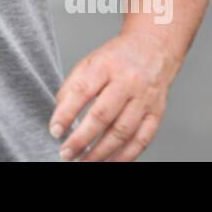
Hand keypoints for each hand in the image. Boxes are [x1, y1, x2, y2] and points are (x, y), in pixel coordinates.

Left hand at [47, 31, 175, 161]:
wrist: (153, 49)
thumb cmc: (117, 59)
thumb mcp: (91, 61)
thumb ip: (73, 87)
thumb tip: (60, 118)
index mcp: (106, 65)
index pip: (82, 91)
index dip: (66, 113)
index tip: (54, 131)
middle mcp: (127, 81)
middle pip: (102, 115)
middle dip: (81, 138)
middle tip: (66, 153)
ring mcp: (144, 99)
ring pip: (122, 131)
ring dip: (100, 152)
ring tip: (83, 161)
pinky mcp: (157, 113)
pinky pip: (141, 140)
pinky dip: (125, 156)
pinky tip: (110, 162)